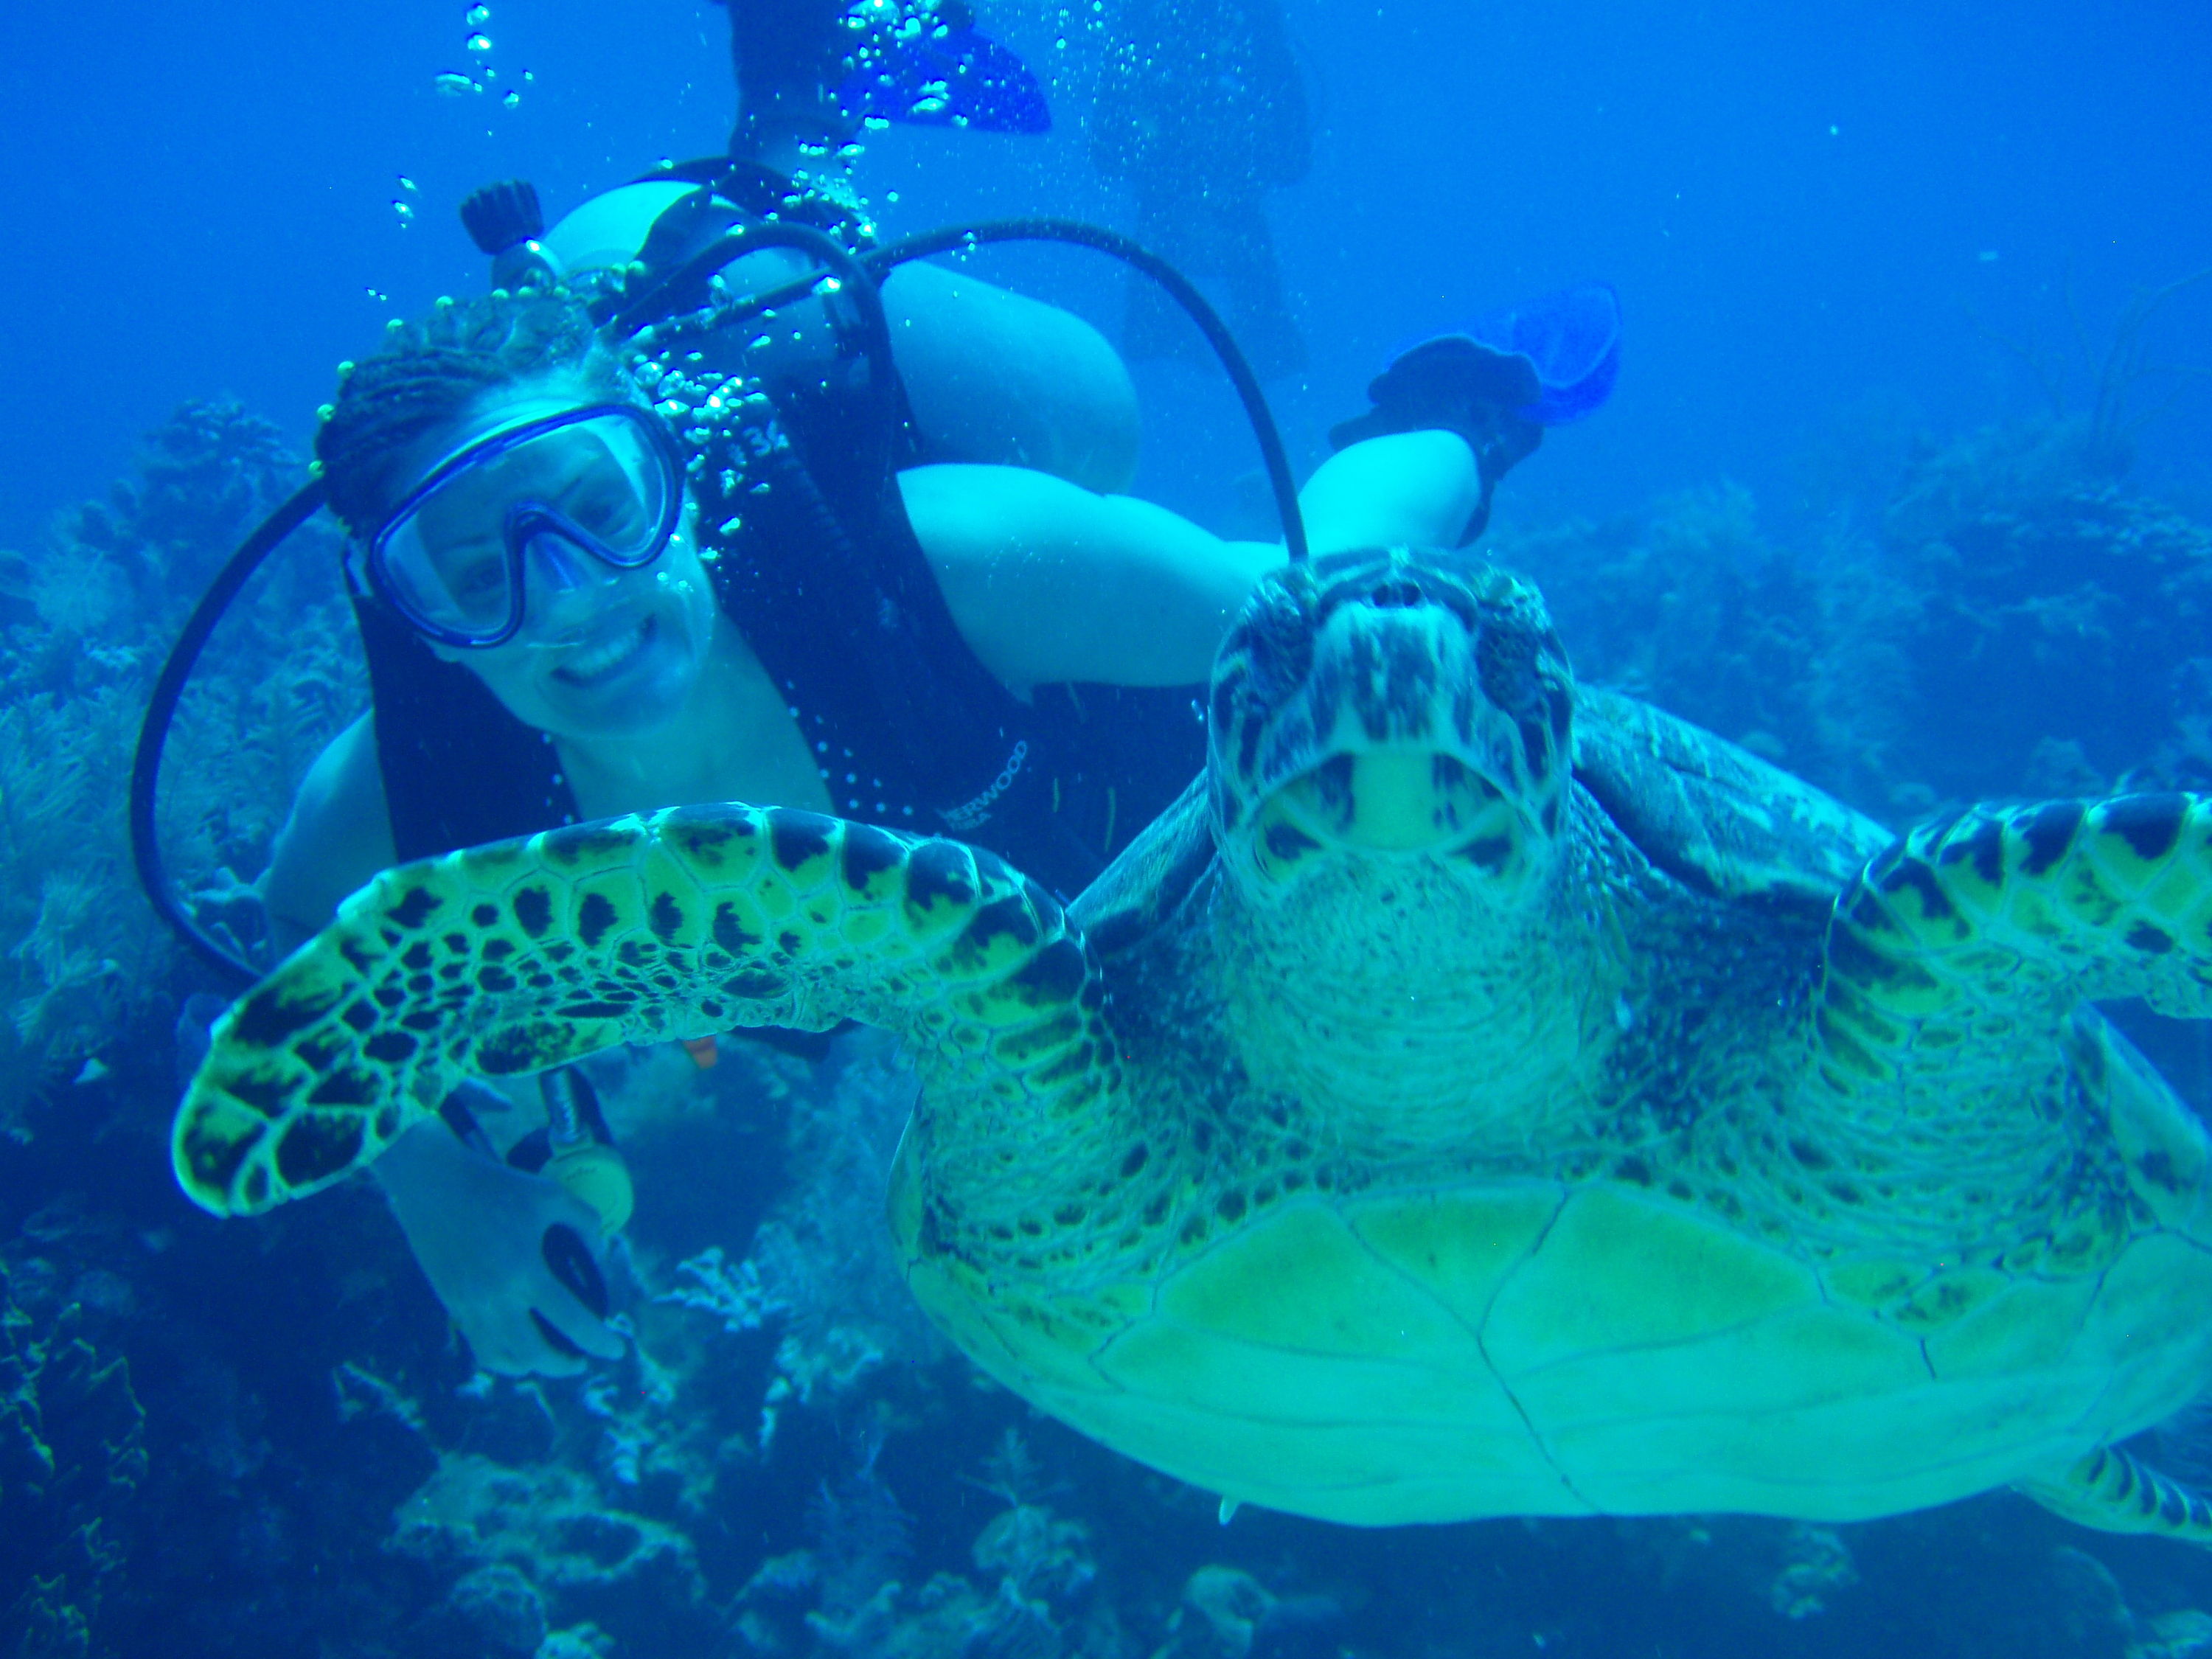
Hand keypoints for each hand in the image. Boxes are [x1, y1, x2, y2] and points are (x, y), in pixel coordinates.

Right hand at [371, 1116, 626, 1376]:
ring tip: (549, 1358)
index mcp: (525, 1272)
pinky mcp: (452, 1303)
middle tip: (581, 1360)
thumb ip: (585, 1223)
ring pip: (501, 1359)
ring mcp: (469, 1305)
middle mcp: (495, 1298)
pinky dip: (501, 1355)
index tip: (619, 1349)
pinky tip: (517, 1346)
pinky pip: (478, 1345)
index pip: (571, 1321)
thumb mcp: (552, 1195)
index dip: (599, 1341)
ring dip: (530, 1366)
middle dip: (563, 1366)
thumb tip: (600, 1255)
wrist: (434, 1184)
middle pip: (534, 1355)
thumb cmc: (498, 1186)